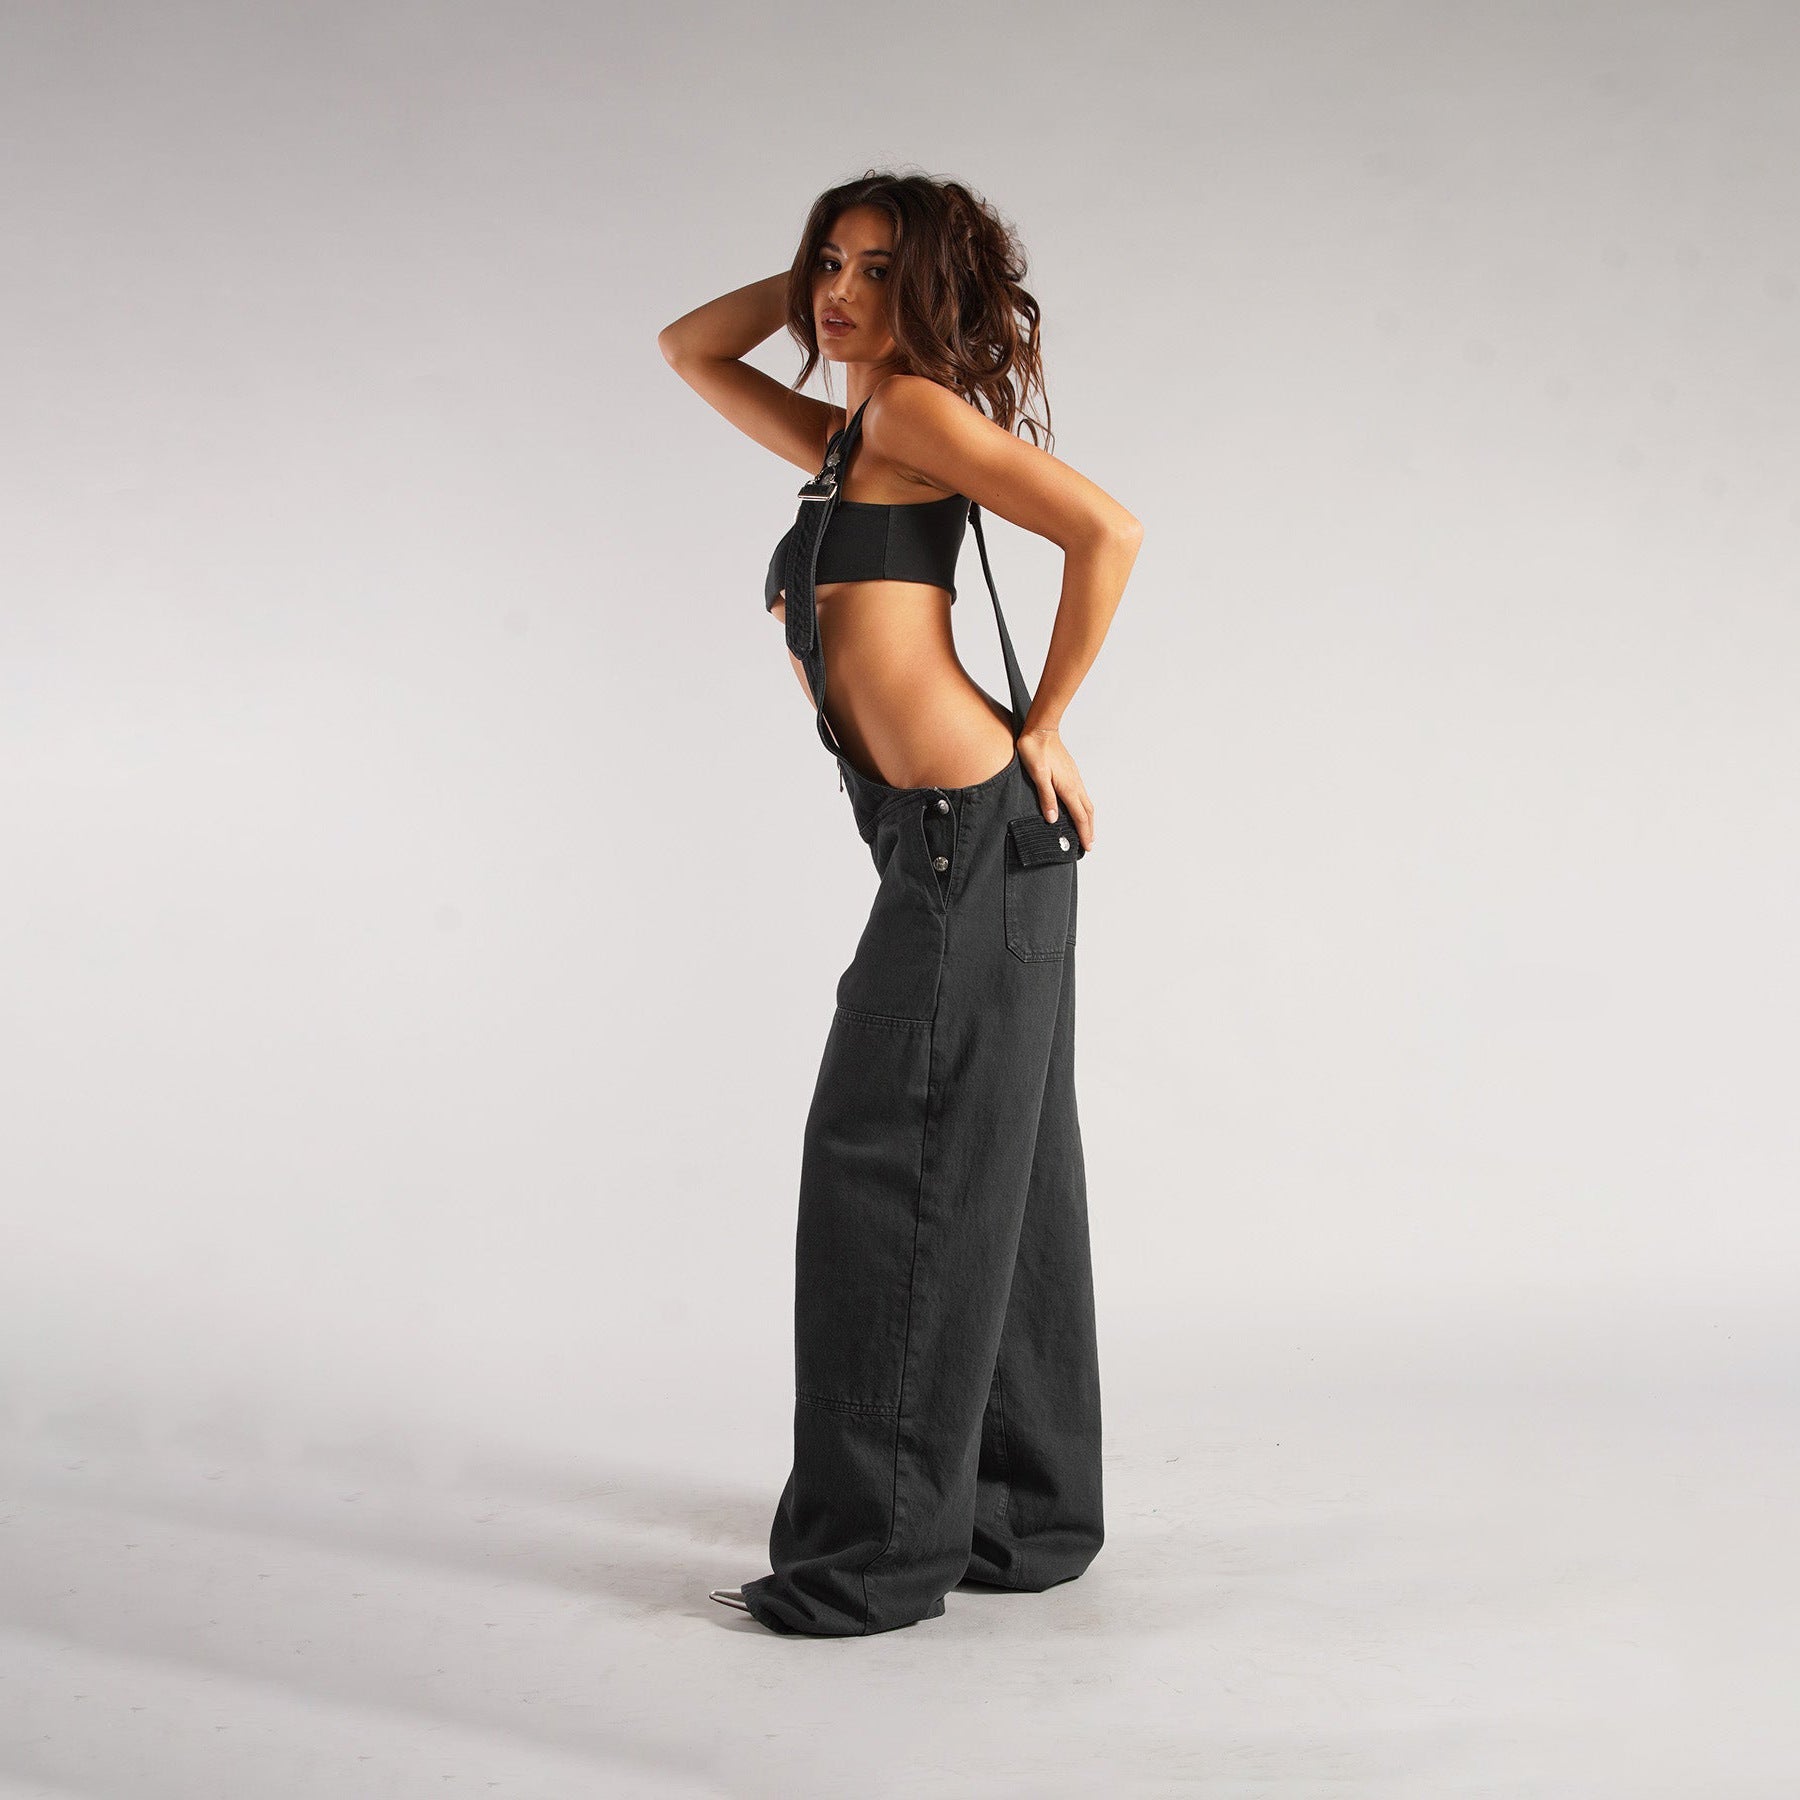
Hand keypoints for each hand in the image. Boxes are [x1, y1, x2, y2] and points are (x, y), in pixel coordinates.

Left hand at [1016, 725, 1093, 850]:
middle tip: (1090, 844)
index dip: (1084, 833)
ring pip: (1086, 802)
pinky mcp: (1071, 772)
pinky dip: (1084, 807)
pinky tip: (1078, 808)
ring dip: (1088, 819)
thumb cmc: (1035, 750)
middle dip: (1089, 829)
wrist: (1041, 729)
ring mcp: (1074, 777)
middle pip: (1087, 811)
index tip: (1087, 847)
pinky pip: (1082, 794)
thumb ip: (1046, 797)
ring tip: (1087, 830)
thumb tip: (1053, 819)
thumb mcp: (1037, 775)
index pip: (1080, 816)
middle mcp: (1074, 783)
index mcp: (1067, 787)